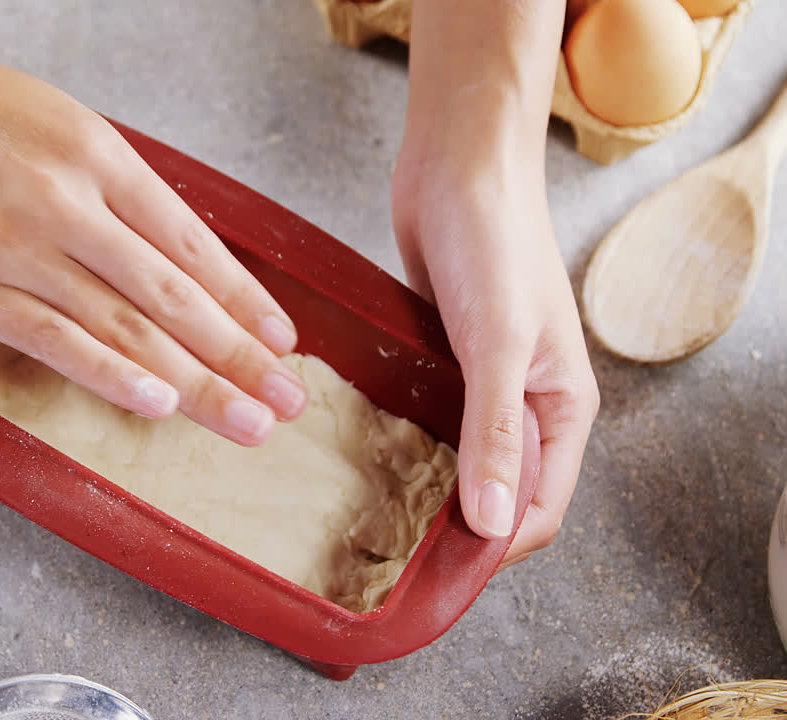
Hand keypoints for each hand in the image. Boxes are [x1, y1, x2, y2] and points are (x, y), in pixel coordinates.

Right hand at [0, 20, 306, 444]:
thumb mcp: (64, 126)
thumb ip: (120, 191)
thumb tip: (182, 264)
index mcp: (100, 156)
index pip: (192, 243)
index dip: (244, 299)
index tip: (284, 342)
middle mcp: (65, 201)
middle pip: (172, 294)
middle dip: (239, 356)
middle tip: (287, 403)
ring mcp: (14, 248)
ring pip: (124, 325)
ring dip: (193, 381)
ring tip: (245, 421)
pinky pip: (52, 340)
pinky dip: (110, 375)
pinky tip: (157, 405)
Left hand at [392, 133, 599, 567]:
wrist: (459, 163)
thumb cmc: (493, 240)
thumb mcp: (497, 342)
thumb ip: (497, 433)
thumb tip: (494, 523)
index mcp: (562, 406)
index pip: (540, 508)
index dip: (495, 545)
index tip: (436, 568)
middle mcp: (526, 402)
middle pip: (499, 492)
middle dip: (457, 525)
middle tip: (391, 548)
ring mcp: (482, 381)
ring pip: (461, 459)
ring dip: (428, 487)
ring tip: (369, 514)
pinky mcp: (443, 358)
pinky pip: (429, 420)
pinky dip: (407, 443)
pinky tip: (363, 456)